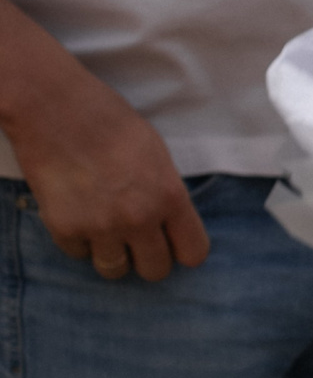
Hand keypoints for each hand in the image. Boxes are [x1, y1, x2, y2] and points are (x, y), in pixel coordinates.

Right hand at [10, 59, 208, 281]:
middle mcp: (140, 218)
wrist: (53, 107)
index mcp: (170, 197)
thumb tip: (170, 223)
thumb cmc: (108, 121)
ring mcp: (101, 226)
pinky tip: (75, 215)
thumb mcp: (157, 155)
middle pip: (155, 271)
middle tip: (134, 241)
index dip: (182, 251)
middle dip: (146, 258)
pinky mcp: (65, 227)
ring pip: (114, 270)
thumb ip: (166, 194)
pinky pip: (77, 253)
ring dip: (110, 254)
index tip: (172, 245)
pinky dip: (76, 240)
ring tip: (103, 230)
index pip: (194, 253)